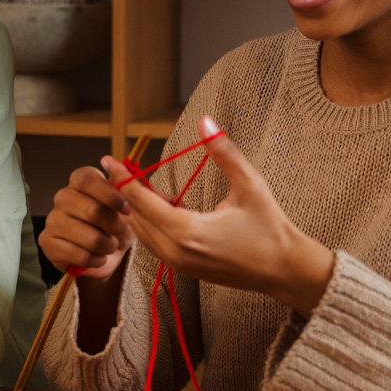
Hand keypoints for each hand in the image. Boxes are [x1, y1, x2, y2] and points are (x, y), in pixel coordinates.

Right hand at [41, 165, 134, 282]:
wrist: (104, 254)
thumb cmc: (115, 225)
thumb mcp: (126, 207)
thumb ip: (121, 185)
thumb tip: (108, 160)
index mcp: (80, 181)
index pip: (87, 180)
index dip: (110, 195)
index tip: (127, 209)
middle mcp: (63, 196)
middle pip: (92, 210)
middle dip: (115, 226)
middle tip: (121, 232)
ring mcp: (52, 219)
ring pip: (89, 237)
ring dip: (107, 246)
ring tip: (110, 246)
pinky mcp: (47, 242)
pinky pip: (79, 255)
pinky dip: (96, 260)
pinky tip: (98, 257)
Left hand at [106, 116, 334, 314]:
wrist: (284, 270)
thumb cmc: (270, 227)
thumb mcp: (249, 185)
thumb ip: (224, 152)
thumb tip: (204, 120)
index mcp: (186, 231)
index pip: (140, 200)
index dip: (121, 177)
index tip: (107, 159)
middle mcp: (175, 251)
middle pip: (134, 217)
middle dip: (126, 191)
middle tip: (123, 166)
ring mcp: (177, 264)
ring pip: (141, 232)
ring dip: (138, 208)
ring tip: (145, 184)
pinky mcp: (183, 270)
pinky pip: (154, 243)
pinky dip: (150, 223)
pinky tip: (165, 205)